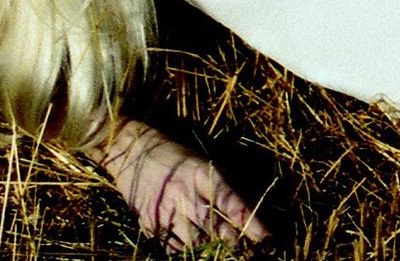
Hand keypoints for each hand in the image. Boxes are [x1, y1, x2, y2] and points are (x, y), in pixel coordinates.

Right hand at [81, 116, 270, 251]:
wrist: (131, 150)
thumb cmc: (174, 155)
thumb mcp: (202, 163)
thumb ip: (221, 188)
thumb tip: (243, 216)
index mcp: (202, 175)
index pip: (232, 204)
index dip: (251, 224)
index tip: (267, 239)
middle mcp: (185, 194)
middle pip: (215, 228)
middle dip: (235, 245)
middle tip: (250, 255)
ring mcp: (166, 211)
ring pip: (195, 243)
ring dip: (212, 253)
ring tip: (225, 257)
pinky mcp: (150, 223)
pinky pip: (172, 247)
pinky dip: (187, 253)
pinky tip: (198, 255)